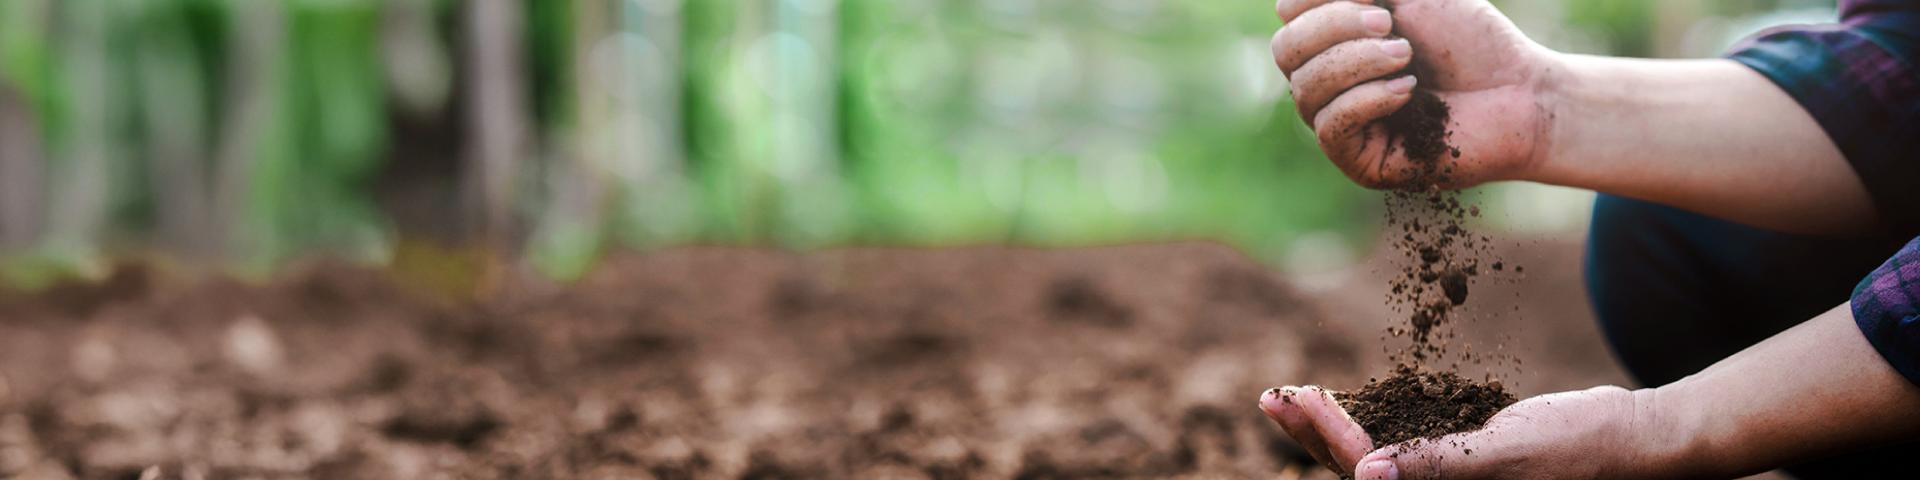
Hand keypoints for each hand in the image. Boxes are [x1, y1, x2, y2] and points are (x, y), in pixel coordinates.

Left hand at [1256, 385, 1670, 478]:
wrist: (1639, 438)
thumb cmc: (1583, 445)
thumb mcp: (1507, 450)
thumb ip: (1439, 465)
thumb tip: (1367, 476)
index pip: (1364, 472)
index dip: (1323, 436)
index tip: (1287, 396)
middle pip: (1357, 472)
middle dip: (1312, 434)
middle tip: (1270, 395)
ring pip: (1373, 462)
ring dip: (1331, 431)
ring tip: (1292, 399)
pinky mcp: (1462, 467)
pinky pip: (1402, 451)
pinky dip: (1369, 428)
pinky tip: (1350, 410)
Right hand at [1271, 0, 1557, 187]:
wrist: (1520, 91)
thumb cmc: (1471, 40)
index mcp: (1333, 40)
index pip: (1288, 15)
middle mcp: (1327, 82)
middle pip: (1285, 51)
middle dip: (1334, 28)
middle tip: (1389, 23)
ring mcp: (1340, 123)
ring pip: (1306, 89)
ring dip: (1357, 62)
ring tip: (1406, 56)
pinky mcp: (1359, 161)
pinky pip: (1331, 128)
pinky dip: (1366, 100)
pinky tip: (1406, 90)